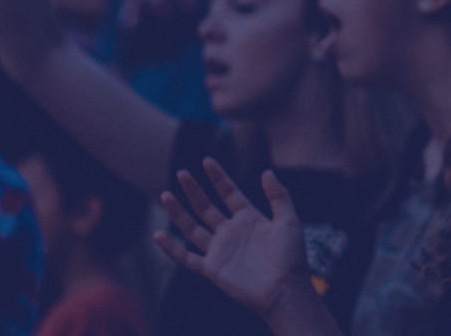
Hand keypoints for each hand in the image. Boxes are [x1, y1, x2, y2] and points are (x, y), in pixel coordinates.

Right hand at [153, 159, 312, 318]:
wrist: (285, 289)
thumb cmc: (291, 257)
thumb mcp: (289, 221)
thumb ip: (279, 196)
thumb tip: (267, 171)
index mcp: (250, 219)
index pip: (229, 193)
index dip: (219, 177)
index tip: (207, 160)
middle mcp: (232, 232)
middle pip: (207, 207)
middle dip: (194, 190)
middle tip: (182, 172)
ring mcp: (220, 250)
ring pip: (192, 228)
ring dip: (178, 212)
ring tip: (166, 194)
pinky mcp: (212, 268)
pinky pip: (186, 257)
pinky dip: (171, 248)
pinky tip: (159, 235)